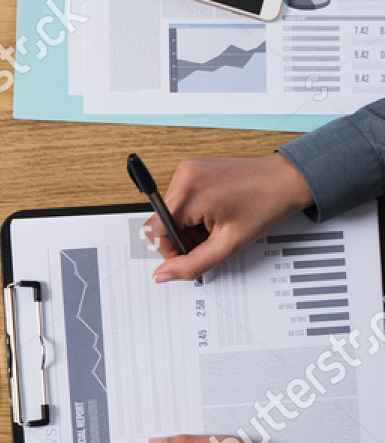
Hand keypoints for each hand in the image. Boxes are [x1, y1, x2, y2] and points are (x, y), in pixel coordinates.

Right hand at [146, 153, 313, 281]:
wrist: (286, 180)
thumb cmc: (266, 205)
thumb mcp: (228, 244)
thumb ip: (192, 264)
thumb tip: (162, 274)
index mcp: (190, 193)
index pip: (155, 231)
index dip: (170, 250)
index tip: (192, 253)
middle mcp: (184, 176)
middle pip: (161, 222)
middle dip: (181, 237)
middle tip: (210, 238)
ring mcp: (186, 169)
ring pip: (168, 212)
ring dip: (186, 226)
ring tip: (214, 224)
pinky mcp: (190, 168)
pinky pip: (178, 199)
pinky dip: (191, 212)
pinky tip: (212, 212)